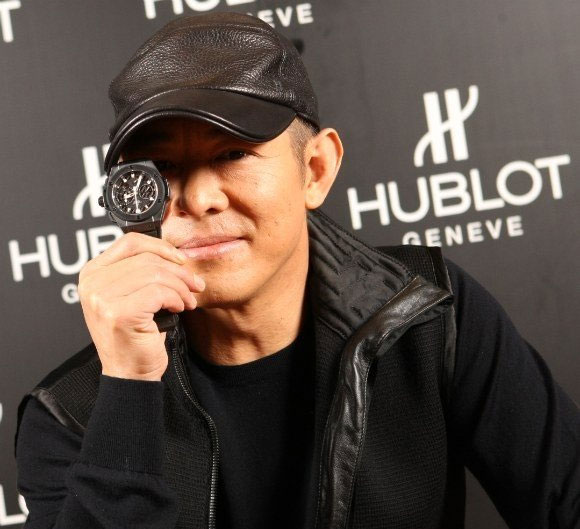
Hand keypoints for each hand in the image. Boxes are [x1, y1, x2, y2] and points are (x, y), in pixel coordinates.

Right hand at [77, 232, 204, 380]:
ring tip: (188, 301)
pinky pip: (158, 292)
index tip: (182, 260)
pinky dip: (176, 299)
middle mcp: (92, 282)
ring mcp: (101, 298)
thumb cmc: (136, 335)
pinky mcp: (118, 313)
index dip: (161, 246)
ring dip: (180, 287)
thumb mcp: (134, 295)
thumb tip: (176, 253)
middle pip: (147, 259)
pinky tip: (178, 309)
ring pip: (155, 274)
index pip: (130, 241)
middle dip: (179, 272)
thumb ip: (143, 271)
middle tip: (195, 285)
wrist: (130, 374)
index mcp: (93, 272)